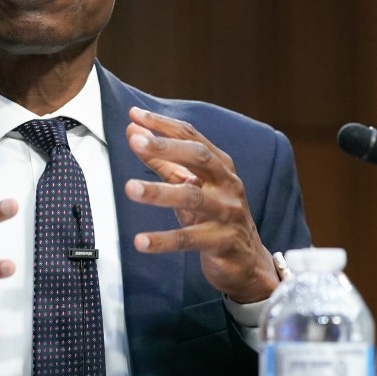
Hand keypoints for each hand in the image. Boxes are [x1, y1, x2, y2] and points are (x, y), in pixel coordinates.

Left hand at [123, 107, 277, 303]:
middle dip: (166, 147)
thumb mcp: (189, 186)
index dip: (162, 125)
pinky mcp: (223, 242)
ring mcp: (227, 213)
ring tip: (130, 188)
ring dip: (159, 192)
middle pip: (199, 158)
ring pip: (192, 198)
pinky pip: (190, 239)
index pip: (190, 137)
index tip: (135, 114)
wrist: (246, 261)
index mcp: (219, 166)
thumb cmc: (213, 216)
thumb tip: (134, 132)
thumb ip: (162, 161)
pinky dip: (163, 240)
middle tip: (136, 141)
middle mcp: (227, 184)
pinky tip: (141, 241)